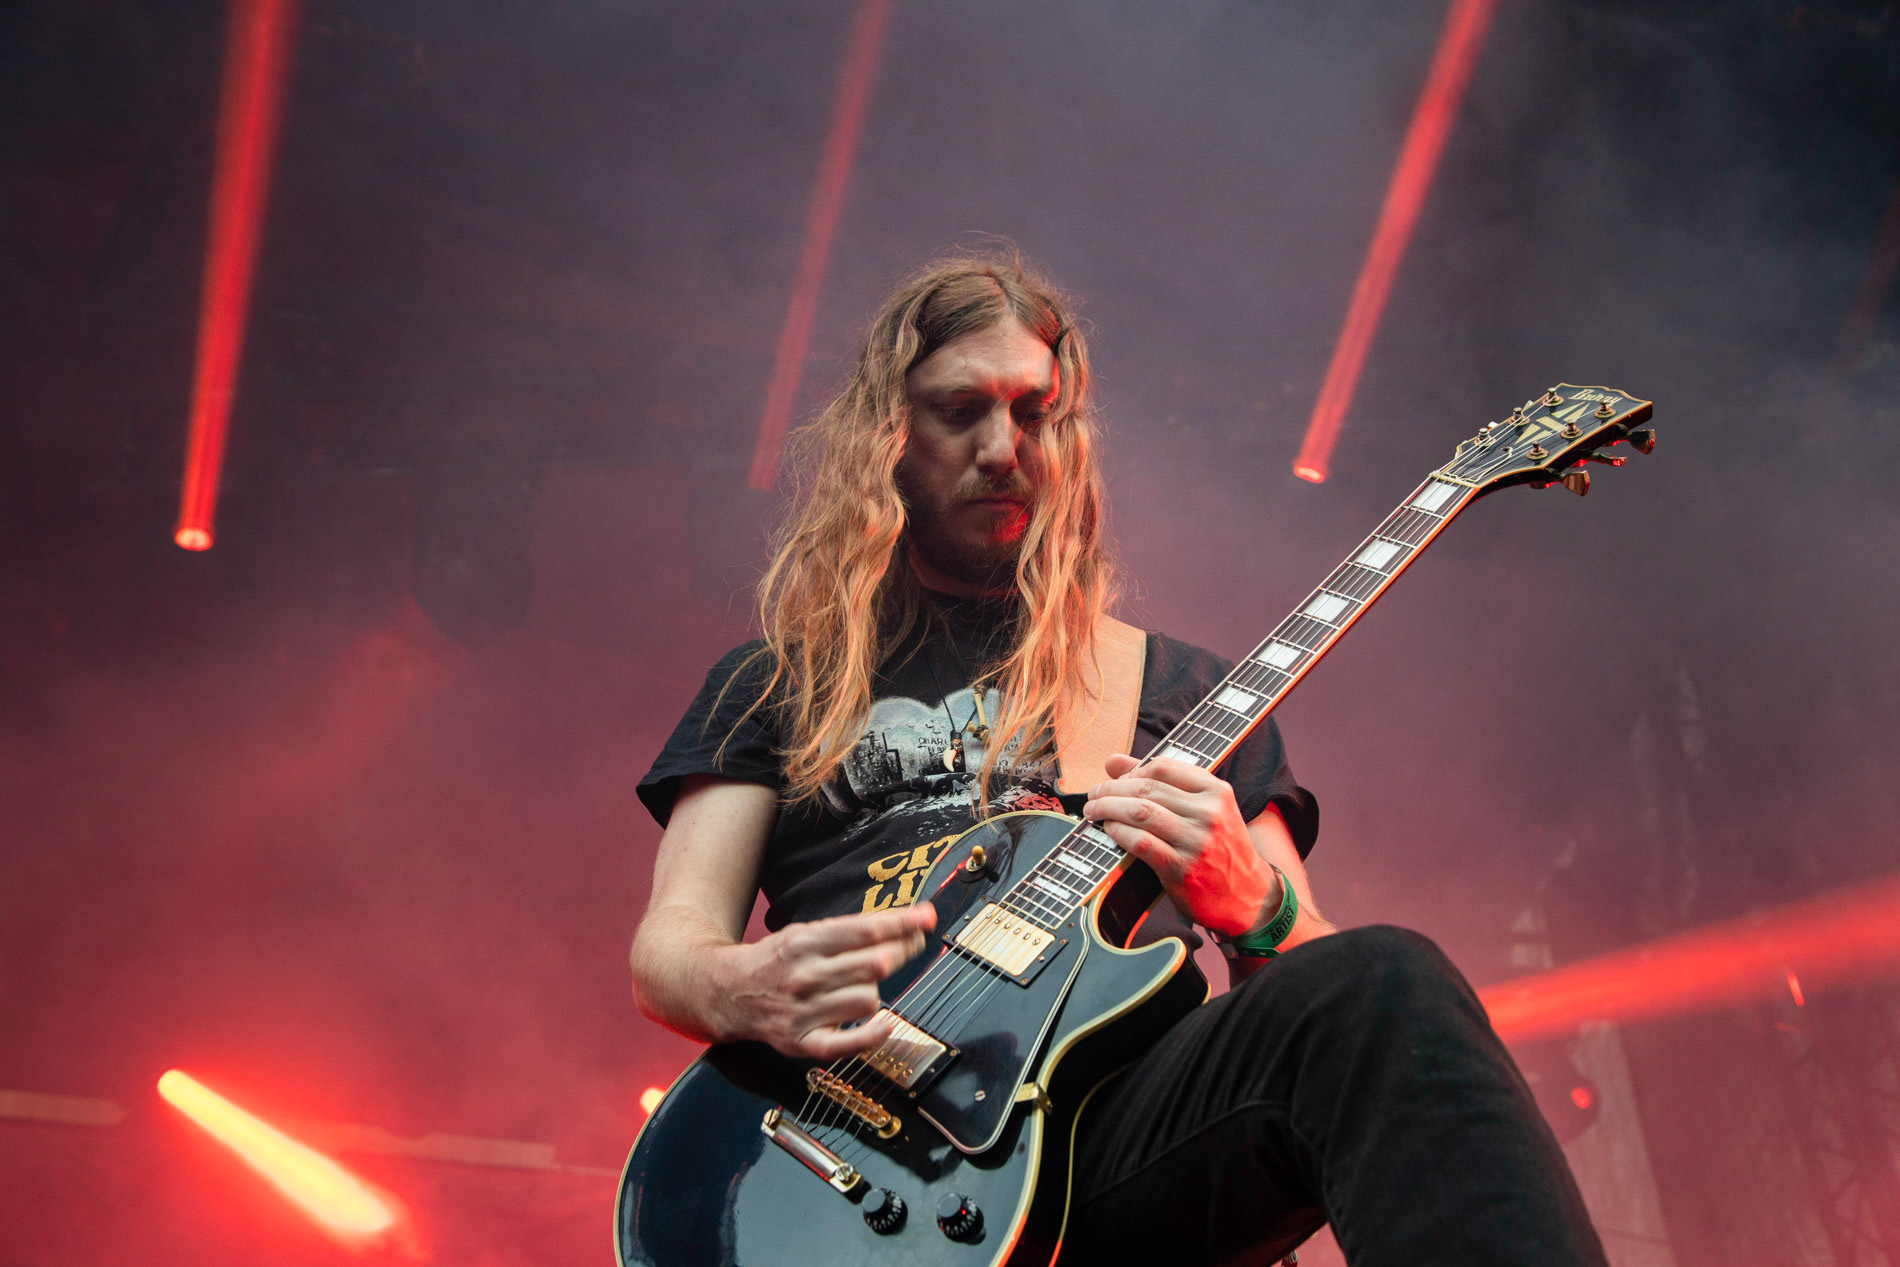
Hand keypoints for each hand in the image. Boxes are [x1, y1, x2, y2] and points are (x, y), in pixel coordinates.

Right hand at [710, 903, 936, 1058]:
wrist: (728, 991)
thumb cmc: (776, 960)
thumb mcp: (805, 932)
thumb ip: (853, 930)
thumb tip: (907, 920)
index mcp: (804, 942)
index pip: (866, 931)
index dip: (903, 923)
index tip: (925, 919)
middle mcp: (804, 976)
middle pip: (874, 964)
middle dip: (902, 951)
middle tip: (911, 945)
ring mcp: (803, 1012)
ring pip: (869, 1000)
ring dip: (876, 991)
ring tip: (862, 986)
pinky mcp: (801, 1042)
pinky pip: (848, 1044)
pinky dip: (872, 1035)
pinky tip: (885, 1024)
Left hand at [1083, 753, 1277, 936]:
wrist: (1249, 896)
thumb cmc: (1219, 848)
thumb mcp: (1204, 809)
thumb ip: (1161, 783)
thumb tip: (1111, 760)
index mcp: (1216, 791)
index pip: (1163, 767)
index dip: (1131, 771)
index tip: (1116, 780)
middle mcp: (1209, 813)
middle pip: (1147, 789)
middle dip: (1112, 789)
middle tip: (1094, 795)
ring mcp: (1196, 841)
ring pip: (1140, 812)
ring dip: (1108, 809)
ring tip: (1094, 811)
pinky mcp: (1182, 869)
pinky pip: (1141, 843)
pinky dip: (1118, 833)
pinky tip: (1110, 831)